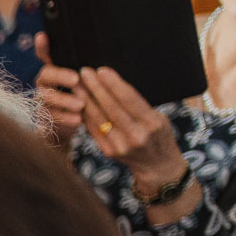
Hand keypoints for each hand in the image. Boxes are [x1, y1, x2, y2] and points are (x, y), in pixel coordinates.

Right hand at [34, 34, 85, 148]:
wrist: (75, 127)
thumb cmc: (87, 99)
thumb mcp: (92, 83)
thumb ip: (92, 72)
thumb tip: (106, 55)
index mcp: (57, 70)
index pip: (46, 54)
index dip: (43, 46)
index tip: (43, 37)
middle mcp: (46, 83)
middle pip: (45, 74)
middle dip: (60, 76)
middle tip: (76, 80)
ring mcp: (42, 100)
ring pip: (46, 97)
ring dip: (64, 100)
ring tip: (81, 104)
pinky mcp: (43, 118)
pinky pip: (50, 117)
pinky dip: (65, 118)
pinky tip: (78, 120)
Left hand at [80, 65, 190, 187]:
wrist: (157, 166)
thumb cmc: (159, 134)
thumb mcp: (158, 117)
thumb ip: (138, 105)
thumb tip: (112, 84)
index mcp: (152, 123)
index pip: (129, 99)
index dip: (113, 84)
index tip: (101, 70)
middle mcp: (136, 135)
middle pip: (110, 107)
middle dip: (95, 88)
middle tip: (84, 72)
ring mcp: (120, 145)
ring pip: (99, 118)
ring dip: (85, 99)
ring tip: (77, 85)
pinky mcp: (108, 151)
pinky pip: (94, 129)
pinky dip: (85, 114)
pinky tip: (78, 102)